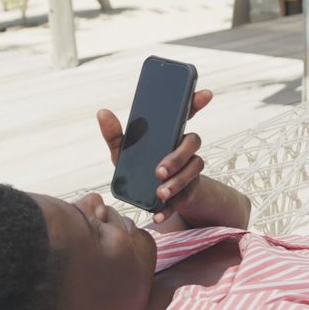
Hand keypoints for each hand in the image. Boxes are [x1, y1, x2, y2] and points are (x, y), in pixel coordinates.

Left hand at [97, 90, 212, 222]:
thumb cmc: (141, 167)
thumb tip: (103, 112)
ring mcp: (189, 170)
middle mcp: (184, 149)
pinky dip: (171, 208)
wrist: (153, 198)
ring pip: (193, 170)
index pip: (186, 114)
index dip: (196, 102)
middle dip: (178, 157)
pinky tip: (158, 215)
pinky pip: (185, 198)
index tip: (206, 94)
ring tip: (159, 194)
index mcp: (170, 135)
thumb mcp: (125, 152)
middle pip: (192, 143)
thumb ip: (115, 135)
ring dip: (177, 182)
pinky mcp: (188, 192)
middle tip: (159, 171)